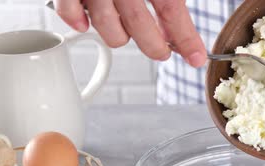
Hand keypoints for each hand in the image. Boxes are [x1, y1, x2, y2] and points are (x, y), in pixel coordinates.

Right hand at [54, 0, 206, 66]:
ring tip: (128, 31)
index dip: (186, 37)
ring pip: (107, 27)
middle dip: (155, 46)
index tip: (196, 57)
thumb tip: (177, 19)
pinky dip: (79, 21)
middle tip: (162, 51)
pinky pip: (69, 12)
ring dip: (120, 36)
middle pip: (139, 25)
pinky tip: (88, 21)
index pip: (171, 9)